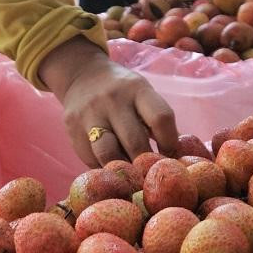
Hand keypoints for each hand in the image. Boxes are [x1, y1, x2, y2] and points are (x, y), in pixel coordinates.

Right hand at [39, 37, 178, 166]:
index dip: (170, 142)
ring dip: (123, 171)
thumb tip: (180, 155)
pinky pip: (91, 159)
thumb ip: (158, 120)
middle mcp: (113, 100)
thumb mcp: (143, 95)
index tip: (170, 155)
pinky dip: (103, 168)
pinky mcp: (72, 129)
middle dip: (146, 164)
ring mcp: (90, 114)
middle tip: (151, 175)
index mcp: (137, 89)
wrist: (81, 76)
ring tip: (131, 177)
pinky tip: (111, 168)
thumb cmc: (123, 91)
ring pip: (109, 155)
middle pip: (135, 142)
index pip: (161, 118)